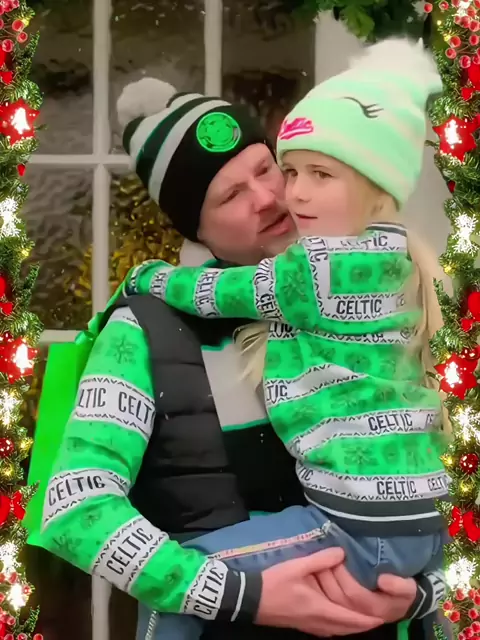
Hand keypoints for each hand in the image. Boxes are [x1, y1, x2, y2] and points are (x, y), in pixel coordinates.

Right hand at [256, 548, 383, 636]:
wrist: (251, 600)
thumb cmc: (275, 583)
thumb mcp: (298, 566)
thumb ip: (321, 560)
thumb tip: (342, 552)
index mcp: (319, 609)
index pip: (350, 619)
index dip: (367, 619)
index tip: (382, 617)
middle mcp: (318, 622)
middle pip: (346, 629)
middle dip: (363, 625)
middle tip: (377, 618)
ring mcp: (309, 627)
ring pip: (338, 632)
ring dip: (352, 627)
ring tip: (363, 619)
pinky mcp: (303, 625)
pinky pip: (329, 631)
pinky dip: (340, 627)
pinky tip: (339, 619)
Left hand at [316, 564, 416, 623]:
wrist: (399, 604)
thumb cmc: (402, 592)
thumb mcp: (408, 588)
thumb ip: (399, 586)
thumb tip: (383, 580)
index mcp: (376, 608)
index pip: (354, 593)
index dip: (345, 575)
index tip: (339, 556)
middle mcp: (360, 615)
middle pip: (337, 597)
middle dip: (328, 576)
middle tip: (323, 555)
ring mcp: (350, 615)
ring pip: (328, 600)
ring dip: (321, 581)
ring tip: (316, 562)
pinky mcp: (341, 612)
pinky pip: (325, 602)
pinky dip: (318, 588)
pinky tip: (313, 574)